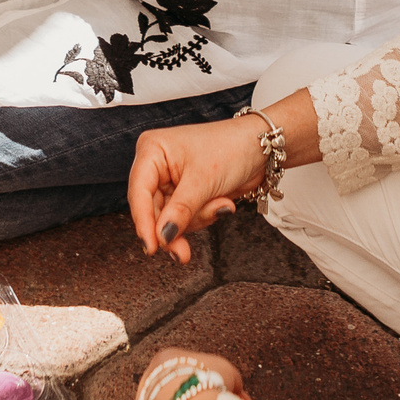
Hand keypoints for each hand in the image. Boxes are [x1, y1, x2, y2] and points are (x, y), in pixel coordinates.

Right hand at [128, 117, 271, 262]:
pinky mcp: (185, 194)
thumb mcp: (203, 180)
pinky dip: (203, 216)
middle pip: (153, 211)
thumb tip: (162, 236)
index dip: (143, 222)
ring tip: (219, 205)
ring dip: (196, 219)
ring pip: (170, 218)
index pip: (139, 193)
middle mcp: (157, 166)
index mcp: (152, 150)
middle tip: (183, 252)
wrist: (260, 148)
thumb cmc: (231, 147)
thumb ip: (180, 211)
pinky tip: (221, 204)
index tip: (152, 247)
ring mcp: (170, 181)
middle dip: (176, 227)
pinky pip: (185, 218)